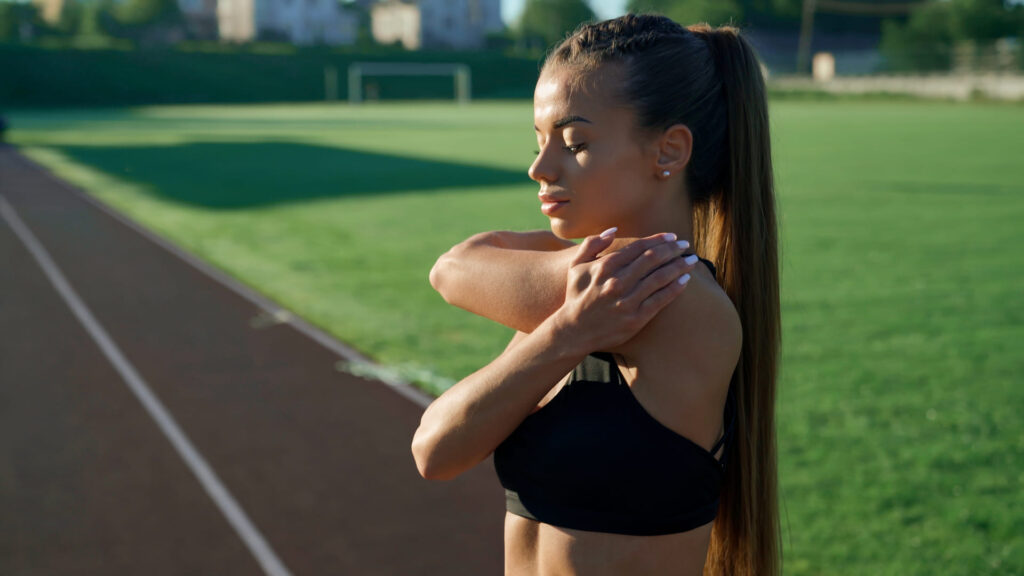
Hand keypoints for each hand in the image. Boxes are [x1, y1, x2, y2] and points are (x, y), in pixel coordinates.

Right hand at [549, 228, 697, 353]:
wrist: (574, 331)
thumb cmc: (577, 296)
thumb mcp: (576, 267)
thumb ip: (592, 244)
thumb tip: (613, 230)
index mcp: (605, 266)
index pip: (638, 247)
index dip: (658, 239)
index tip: (671, 236)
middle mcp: (617, 282)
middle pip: (652, 259)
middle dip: (672, 249)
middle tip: (685, 245)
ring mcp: (627, 301)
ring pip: (659, 277)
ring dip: (679, 266)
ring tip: (692, 260)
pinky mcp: (636, 318)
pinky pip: (660, 300)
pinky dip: (675, 288)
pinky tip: (686, 280)